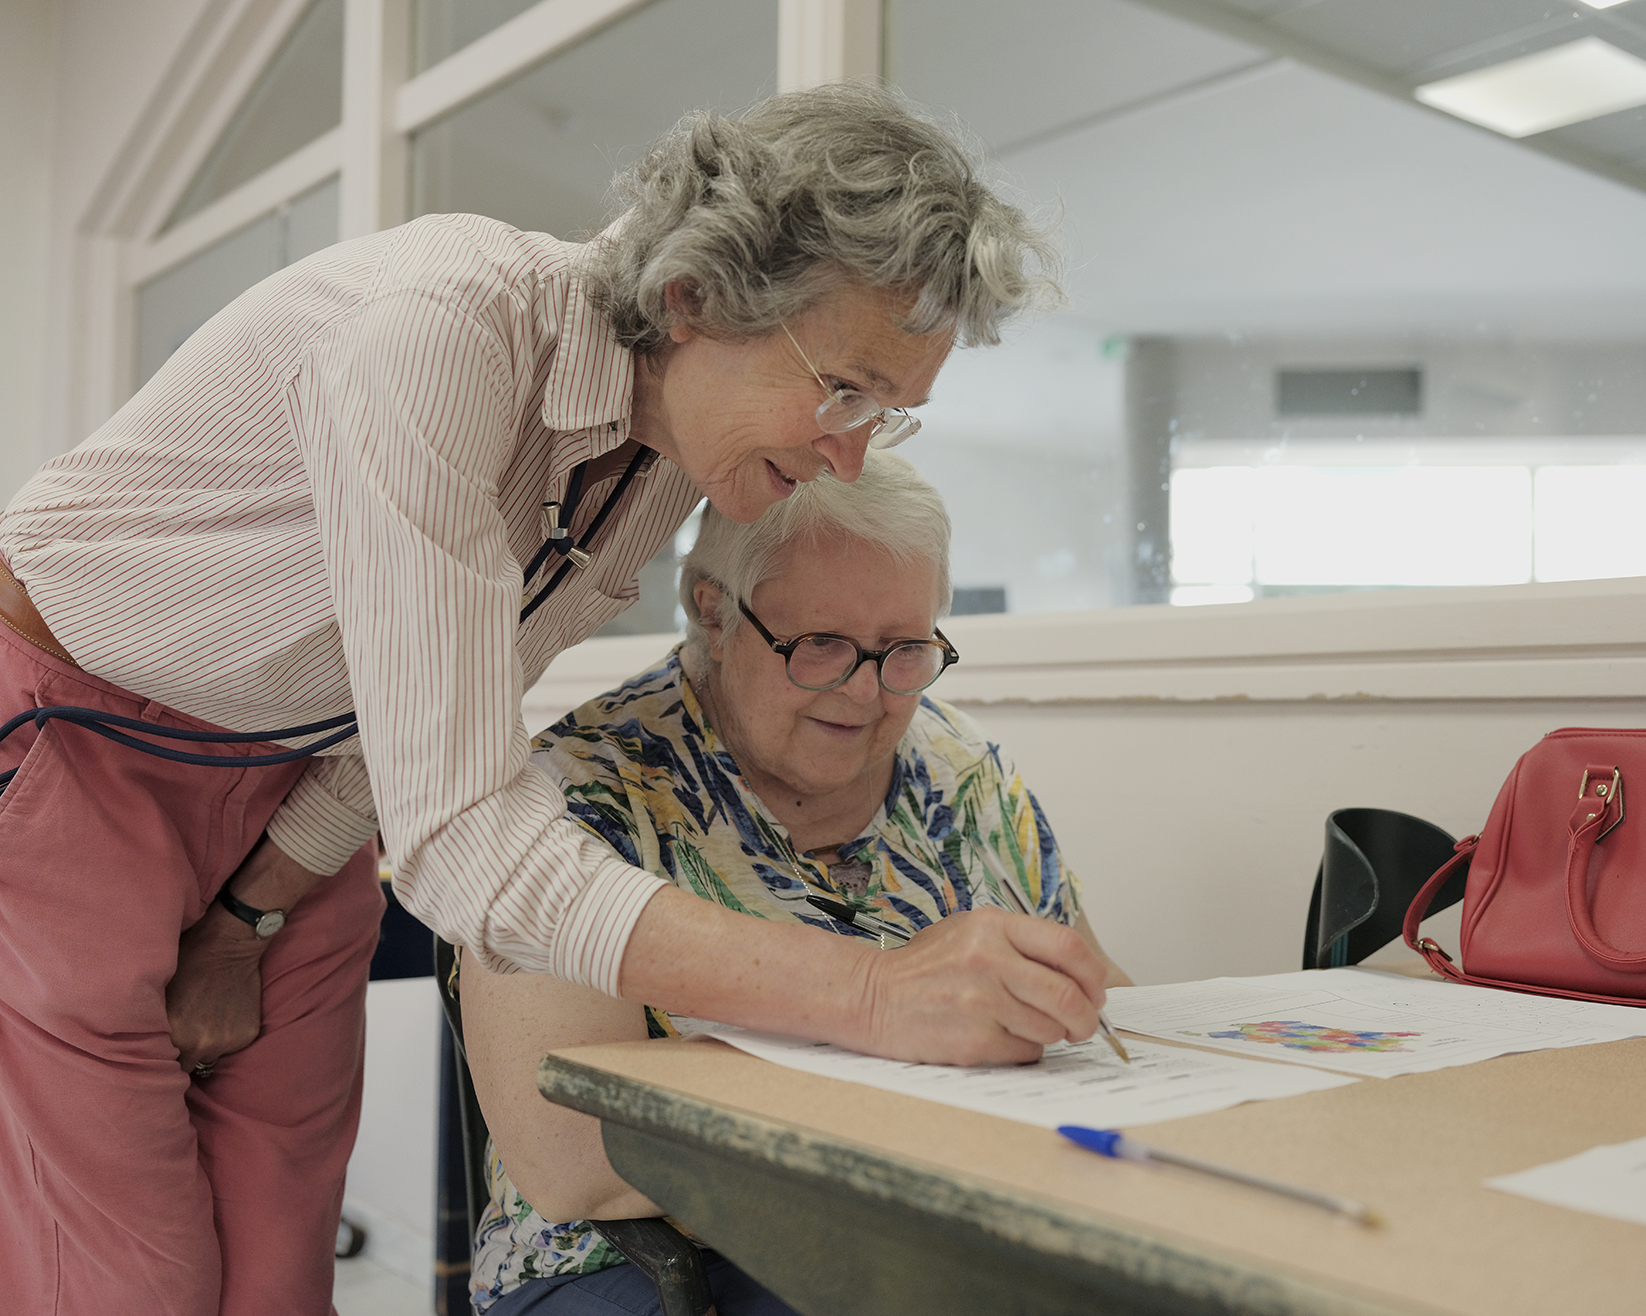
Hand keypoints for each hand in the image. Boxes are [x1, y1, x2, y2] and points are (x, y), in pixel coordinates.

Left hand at [166, 902, 266, 1071]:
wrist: (229, 945)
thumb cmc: (188, 962)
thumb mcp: (160, 994)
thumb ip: (154, 1026)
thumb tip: (146, 1046)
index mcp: (172, 1036)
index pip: (161, 1066)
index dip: (160, 1057)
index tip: (161, 1050)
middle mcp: (199, 1045)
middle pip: (186, 1067)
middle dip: (183, 1054)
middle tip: (184, 1034)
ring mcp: (226, 1041)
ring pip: (209, 1057)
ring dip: (205, 1045)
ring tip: (205, 1022)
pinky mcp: (247, 1035)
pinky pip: (231, 1046)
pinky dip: (227, 1035)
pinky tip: (224, 1014)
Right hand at [856, 907, 1107, 1065]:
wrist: (873, 997)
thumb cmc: (925, 968)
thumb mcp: (970, 932)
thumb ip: (1020, 944)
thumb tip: (1079, 975)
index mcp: (993, 926)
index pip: (1068, 946)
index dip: (1092, 974)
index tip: (1094, 990)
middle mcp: (989, 959)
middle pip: (1067, 994)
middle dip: (1085, 1017)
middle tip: (1083, 1024)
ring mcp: (982, 1001)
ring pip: (1051, 1027)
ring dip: (1052, 1034)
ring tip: (1029, 1026)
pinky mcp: (975, 1039)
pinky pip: (1026, 1051)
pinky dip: (1025, 1049)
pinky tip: (1002, 1037)